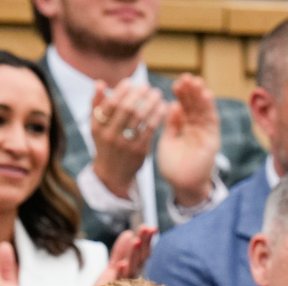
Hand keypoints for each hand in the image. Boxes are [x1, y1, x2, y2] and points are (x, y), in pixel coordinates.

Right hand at [90, 80, 165, 198]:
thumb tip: (100, 83)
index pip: (110, 104)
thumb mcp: (96, 126)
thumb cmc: (106, 143)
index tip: (131, 82)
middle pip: (126, 109)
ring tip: (158, 94)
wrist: (113, 173)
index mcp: (97, 126)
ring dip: (151, 103)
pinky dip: (158, 116)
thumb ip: (96, 105)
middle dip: (139, 95)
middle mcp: (110, 135)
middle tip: (148, 87)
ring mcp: (125, 143)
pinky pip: (151, 129)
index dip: (121, 91)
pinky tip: (163, 108)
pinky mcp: (139, 150)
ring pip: (140, 117)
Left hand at [93, 225, 154, 285]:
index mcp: (134, 270)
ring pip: (130, 266)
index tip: (151, 227)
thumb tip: (128, 232)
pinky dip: (120, 272)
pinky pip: (116, 280)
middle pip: (140, 257)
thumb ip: (121, 250)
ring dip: (133, 254)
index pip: (143, 252)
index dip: (147, 240)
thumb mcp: (115, 265)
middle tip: (148, 228)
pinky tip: (121, 265)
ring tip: (136, 241)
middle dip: (144, 242)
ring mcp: (123, 282)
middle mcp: (132, 276)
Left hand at [157, 74, 219, 207]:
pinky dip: (210, 108)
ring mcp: (205, 134)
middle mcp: (196, 128)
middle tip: (187, 77)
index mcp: (184, 127)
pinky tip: (207, 96)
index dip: (181, 94)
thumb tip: (171, 105)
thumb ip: (171, 124)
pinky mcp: (212, 140)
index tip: (176, 82)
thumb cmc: (173, 165)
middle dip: (191, 91)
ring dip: (201, 96)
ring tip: (197, 82)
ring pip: (204, 111)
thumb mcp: (167, 140)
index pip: (184, 106)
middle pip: (195, 106)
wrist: (182, 185)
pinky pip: (211, 122)